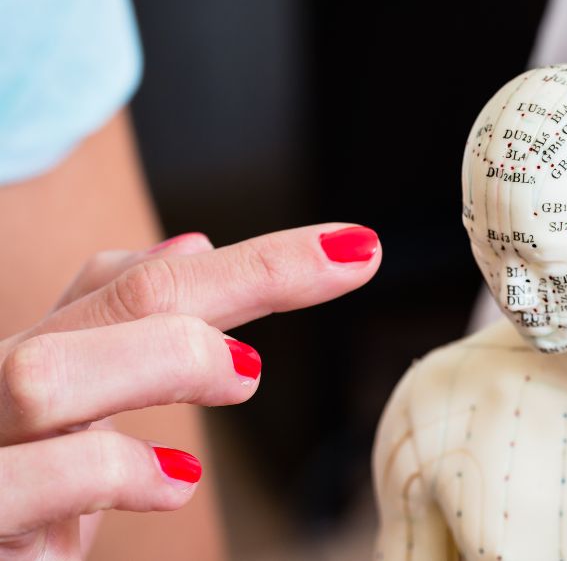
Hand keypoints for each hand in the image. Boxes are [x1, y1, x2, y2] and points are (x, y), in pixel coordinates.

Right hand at [0, 224, 380, 558]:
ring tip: (246, 374)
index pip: (133, 278)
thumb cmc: (20, 503)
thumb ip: (122, 333)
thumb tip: (194, 243)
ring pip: (47, 372)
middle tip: (343, 266)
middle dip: (245, 276)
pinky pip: (33, 479)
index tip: (352, 246)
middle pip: (114, 298)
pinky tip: (178, 482)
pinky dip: (113, 472)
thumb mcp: (78, 415)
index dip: (250, 258)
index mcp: (32, 352)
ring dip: (169, 361)